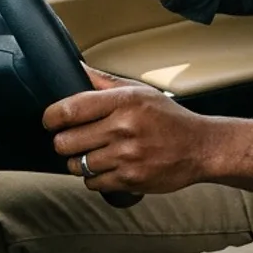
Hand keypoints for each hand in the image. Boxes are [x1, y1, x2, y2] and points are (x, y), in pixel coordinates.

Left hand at [44, 67, 219, 194]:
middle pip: (65, 142)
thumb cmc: (169, 119)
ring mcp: (126, 156)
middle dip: (66, 142)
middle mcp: (123, 128)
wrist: (201, 148)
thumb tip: (75, 69)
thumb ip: (105, 82)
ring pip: (76, 165)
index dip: (51, 117)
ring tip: (95, 154)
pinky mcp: (130, 179)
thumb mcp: (141, 92)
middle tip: (77, 139)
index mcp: (124, 102)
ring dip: (80, 161)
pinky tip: (109, 167)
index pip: (68, 109)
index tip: (52, 121)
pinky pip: (92, 183)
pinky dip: (95, 177)